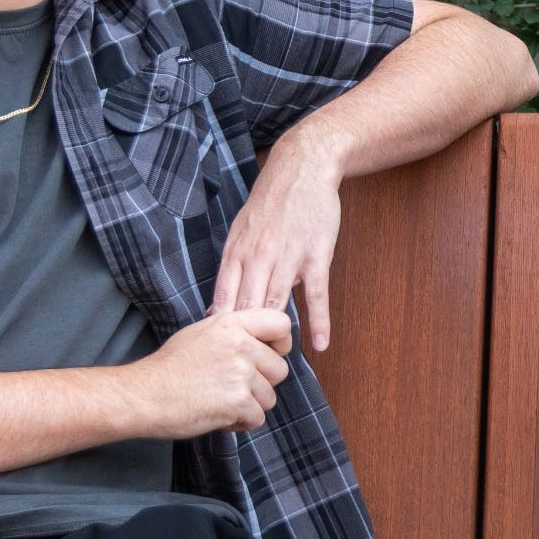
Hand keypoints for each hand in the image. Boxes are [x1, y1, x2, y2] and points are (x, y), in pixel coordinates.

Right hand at [125, 308, 291, 438]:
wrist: (142, 395)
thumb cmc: (169, 367)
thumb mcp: (202, 333)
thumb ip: (235, 332)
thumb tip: (263, 340)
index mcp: (232, 324)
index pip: (282, 324)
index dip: (281, 343)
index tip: (272, 354)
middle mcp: (241, 345)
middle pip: (279, 369)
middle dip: (262, 383)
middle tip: (232, 387)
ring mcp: (241, 374)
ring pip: (270, 397)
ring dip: (250, 405)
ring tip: (220, 401)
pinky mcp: (238, 401)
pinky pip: (257, 418)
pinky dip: (241, 423)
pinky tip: (219, 416)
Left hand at [212, 146, 344, 349]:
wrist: (302, 169)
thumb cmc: (271, 202)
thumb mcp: (241, 231)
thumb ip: (233, 267)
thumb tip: (219, 306)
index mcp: (236, 252)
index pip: (223, 301)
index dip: (221, 332)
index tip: (220, 355)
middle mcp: (258, 257)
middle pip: (246, 309)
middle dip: (245, 341)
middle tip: (245, 369)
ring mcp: (288, 257)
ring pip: (276, 304)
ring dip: (276, 336)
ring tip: (275, 363)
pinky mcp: (316, 256)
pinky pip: (315, 295)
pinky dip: (318, 321)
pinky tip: (319, 344)